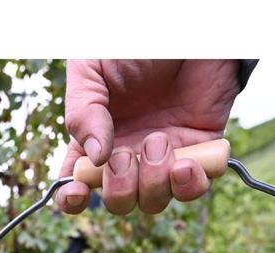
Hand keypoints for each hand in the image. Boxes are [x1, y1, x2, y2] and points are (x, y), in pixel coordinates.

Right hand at [56, 60, 240, 214]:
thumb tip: (95, 159)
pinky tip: (184, 164)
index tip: (77, 195)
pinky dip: (189, 186)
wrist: (190, 29)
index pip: (79, 181)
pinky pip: (193, 188)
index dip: (74, 198)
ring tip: (160, 139)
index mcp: (96, 136)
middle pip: (119, 200)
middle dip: (120, 189)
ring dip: (154, 181)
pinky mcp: (200, 150)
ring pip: (153, 201)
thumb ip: (83, 113)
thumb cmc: (135, 43)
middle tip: (126, 156)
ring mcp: (164, 155)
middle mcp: (129, 152)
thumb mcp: (92, 69)